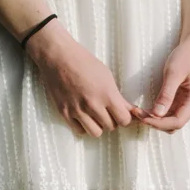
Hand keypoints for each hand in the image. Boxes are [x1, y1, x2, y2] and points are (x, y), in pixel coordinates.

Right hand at [26, 21, 136, 137]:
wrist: (58, 57)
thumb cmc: (84, 62)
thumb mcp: (106, 76)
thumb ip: (118, 96)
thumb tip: (130, 111)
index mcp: (107, 94)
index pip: (124, 120)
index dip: (124, 117)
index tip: (120, 112)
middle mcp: (93, 104)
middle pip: (111, 127)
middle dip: (111, 120)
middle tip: (106, 111)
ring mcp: (77, 110)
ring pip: (96, 133)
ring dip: (98, 126)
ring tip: (94, 115)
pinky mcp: (64, 113)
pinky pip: (79, 131)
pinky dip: (83, 126)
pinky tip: (83, 116)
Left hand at [135, 35, 189, 133]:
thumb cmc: (186, 56)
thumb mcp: (174, 73)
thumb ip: (166, 94)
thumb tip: (157, 114)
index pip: (177, 122)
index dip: (159, 123)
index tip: (143, 117)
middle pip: (173, 125)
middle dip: (155, 123)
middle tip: (137, 114)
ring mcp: (186, 104)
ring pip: (170, 121)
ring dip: (154, 119)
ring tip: (138, 112)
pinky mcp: (180, 100)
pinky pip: (168, 112)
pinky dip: (157, 113)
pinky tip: (145, 109)